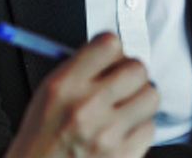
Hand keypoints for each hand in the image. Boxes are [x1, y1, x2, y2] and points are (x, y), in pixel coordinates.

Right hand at [6, 33, 157, 157]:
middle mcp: (87, 106)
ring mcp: (107, 133)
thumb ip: (79, 71)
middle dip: (131, 75)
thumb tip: (112, 55)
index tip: (112, 59)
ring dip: (139, 101)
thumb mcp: (46, 96)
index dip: (114, 50)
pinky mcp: (124, 155)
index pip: (109, 44)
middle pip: (137, 68)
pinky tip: (120, 134)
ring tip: (122, 111)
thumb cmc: (40, 141)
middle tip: (123, 85)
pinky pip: (149, 128)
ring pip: (150, 96)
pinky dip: (138, 130)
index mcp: (64, 85)